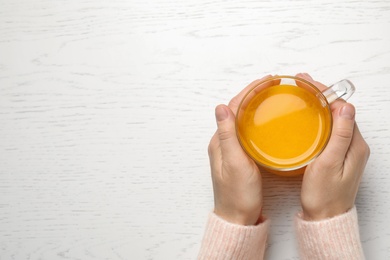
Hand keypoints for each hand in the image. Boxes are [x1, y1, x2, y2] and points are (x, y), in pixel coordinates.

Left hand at [208, 76, 271, 224]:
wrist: (237, 218)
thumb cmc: (238, 195)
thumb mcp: (235, 164)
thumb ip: (227, 136)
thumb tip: (221, 106)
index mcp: (220, 141)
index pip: (234, 107)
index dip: (250, 90)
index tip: (267, 80)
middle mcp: (223, 141)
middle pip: (238, 109)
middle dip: (254, 93)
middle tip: (273, 83)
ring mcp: (231, 148)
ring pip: (243, 118)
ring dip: (255, 104)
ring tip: (272, 94)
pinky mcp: (240, 155)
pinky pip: (247, 130)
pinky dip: (257, 120)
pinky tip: (268, 120)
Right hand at [296, 73, 369, 219]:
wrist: (325, 218)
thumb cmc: (324, 195)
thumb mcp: (329, 164)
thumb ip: (340, 135)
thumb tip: (346, 107)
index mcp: (355, 145)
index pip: (342, 108)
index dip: (325, 92)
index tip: (307, 83)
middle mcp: (354, 145)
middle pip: (339, 111)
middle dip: (320, 94)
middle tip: (300, 85)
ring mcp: (347, 151)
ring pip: (334, 119)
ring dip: (319, 105)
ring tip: (301, 96)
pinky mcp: (338, 156)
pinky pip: (331, 130)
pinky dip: (319, 119)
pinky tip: (307, 119)